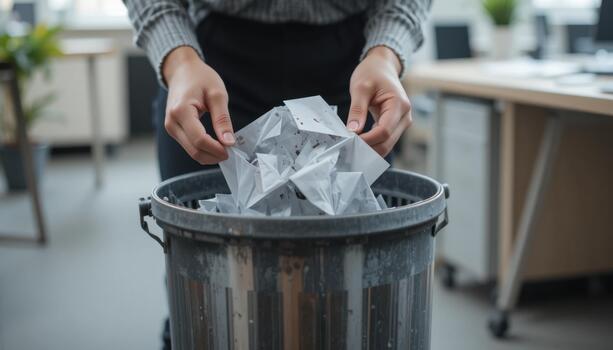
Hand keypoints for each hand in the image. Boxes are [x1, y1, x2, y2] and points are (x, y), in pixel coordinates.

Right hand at [162, 46, 234, 163]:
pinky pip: (190, 146)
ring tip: (225, 147)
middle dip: (214, 155)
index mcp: (181, 111)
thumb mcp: (217, 94)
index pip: (199, 139)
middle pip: (194, 150)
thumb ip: (223, 119)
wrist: (181, 71)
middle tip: (231, 151)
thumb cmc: (200, 78)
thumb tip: (229, 142)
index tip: (232, 149)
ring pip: (192, 152)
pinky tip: (216, 144)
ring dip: (209, 155)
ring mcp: (170, 128)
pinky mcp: (174, 130)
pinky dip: (204, 149)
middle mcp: (171, 122)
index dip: (216, 149)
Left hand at [346, 46, 411, 156]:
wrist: (382, 67)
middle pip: (387, 142)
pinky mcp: (395, 126)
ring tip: (351, 146)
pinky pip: (384, 140)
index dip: (367, 140)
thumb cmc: (372, 73)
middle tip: (348, 147)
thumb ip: (357, 110)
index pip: (384, 131)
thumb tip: (353, 131)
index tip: (350, 141)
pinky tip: (358, 143)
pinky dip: (372, 144)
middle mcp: (404, 116)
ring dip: (370, 148)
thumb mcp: (360, 88)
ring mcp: (401, 123)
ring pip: (386, 145)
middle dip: (368, 148)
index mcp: (399, 105)